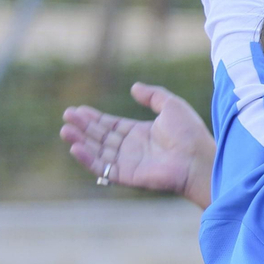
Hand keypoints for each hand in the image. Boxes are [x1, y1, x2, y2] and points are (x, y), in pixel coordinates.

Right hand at [60, 82, 215, 208]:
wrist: (198, 158)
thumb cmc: (190, 133)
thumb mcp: (172, 105)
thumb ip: (153, 95)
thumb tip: (134, 87)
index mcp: (141, 133)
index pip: (111, 125)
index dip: (94, 118)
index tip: (77, 110)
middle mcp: (132, 149)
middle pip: (101, 137)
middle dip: (83, 127)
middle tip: (67, 116)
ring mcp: (129, 163)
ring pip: (98, 152)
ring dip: (81, 141)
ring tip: (65, 130)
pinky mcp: (127, 176)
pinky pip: (103, 168)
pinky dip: (88, 160)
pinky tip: (75, 148)